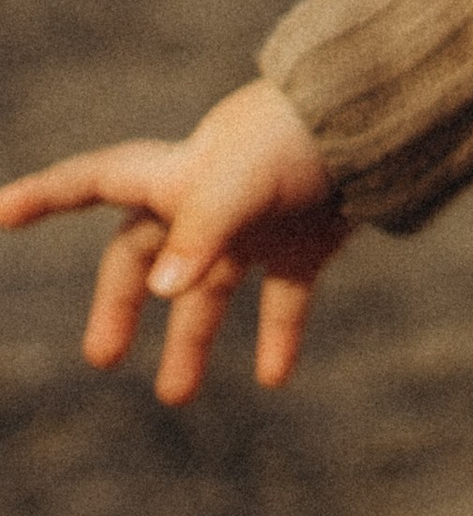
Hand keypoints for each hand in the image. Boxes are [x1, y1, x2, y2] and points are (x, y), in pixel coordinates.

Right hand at [0, 80, 349, 401]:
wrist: (384, 119)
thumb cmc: (302, 137)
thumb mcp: (243, 181)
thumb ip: (203, 233)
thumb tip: (164, 292)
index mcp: (178, 173)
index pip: (95, 182)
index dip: (45, 196)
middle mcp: (209, 200)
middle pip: (144, 255)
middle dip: (119, 304)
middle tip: (102, 358)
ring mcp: (257, 222)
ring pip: (210, 289)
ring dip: (192, 341)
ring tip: (175, 397)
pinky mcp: (307, 241)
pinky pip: (284, 299)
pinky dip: (279, 338)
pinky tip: (275, 380)